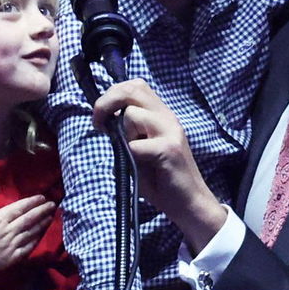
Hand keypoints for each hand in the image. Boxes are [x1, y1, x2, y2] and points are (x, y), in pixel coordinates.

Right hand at [0, 183, 56, 276]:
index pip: (20, 208)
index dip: (32, 202)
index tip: (43, 197)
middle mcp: (7, 232)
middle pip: (29, 219)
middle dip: (42, 211)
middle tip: (53, 205)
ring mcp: (10, 246)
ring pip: (30, 233)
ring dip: (41, 225)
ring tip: (50, 218)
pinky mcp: (9, 259)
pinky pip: (26, 249)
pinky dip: (34, 242)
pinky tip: (39, 237)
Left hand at [92, 79, 225, 251]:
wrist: (189, 204)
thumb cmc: (161, 179)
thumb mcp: (141, 150)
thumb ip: (127, 133)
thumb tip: (105, 122)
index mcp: (160, 115)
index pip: (135, 86)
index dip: (112, 95)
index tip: (102, 118)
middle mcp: (167, 117)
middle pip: (133, 89)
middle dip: (106, 103)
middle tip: (98, 124)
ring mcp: (170, 131)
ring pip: (131, 115)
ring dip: (122, 135)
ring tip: (131, 154)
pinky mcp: (169, 149)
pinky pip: (136, 145)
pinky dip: (131, 156)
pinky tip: (141, 168)